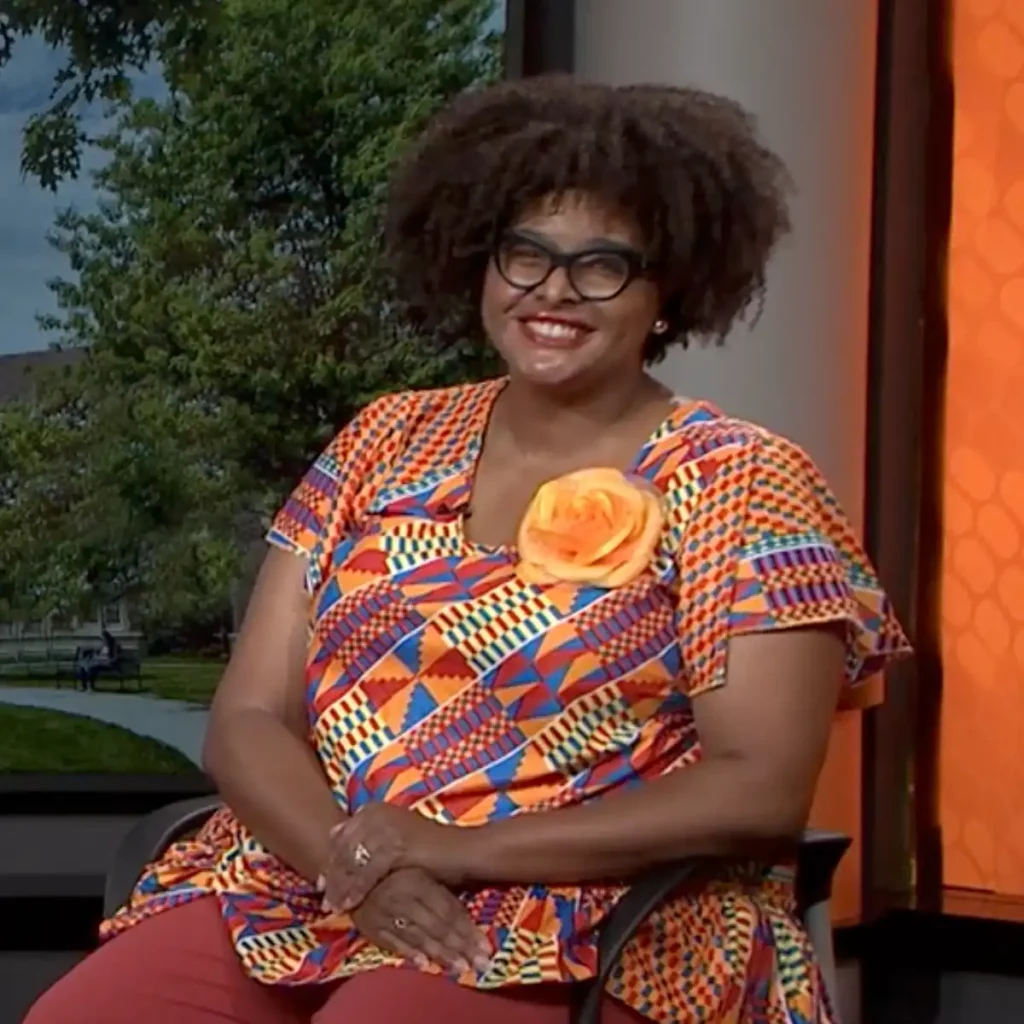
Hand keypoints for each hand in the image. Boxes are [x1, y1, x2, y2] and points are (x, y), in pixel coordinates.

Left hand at [322, 803, 461, 911]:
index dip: (330, 860)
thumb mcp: (395, 837)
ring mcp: (388, 829)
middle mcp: (379, 814)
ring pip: (353, 861)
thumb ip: (367, 836)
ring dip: (341, 886)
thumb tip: (333, 833)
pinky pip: (368, 872)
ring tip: (334, 906)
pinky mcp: (397, 847)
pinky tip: (351, 905)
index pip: (342, 836)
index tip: (321, 882)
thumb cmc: (429, 848)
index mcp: (376, 809)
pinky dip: (357, 890)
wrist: (462, 852)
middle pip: (344, 848)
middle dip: (332, 875)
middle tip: (324, 898)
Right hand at [349, 867, 490, 973]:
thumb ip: (441, 880)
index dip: (468, 930)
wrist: (351, 858)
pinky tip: (425, 965)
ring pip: (418, 938)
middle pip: (437, 927)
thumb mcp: (419, 861)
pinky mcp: (369, 925)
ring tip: (460, 968)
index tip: (487, 946)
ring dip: (441, 956)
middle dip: (461, 948)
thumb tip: (476, 886)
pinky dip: (409, 954)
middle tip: (481, 963)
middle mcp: (402, 897)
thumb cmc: (394, 858)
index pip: (448, 910)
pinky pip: (392, 942)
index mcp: (416, 879)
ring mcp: (385, 913)